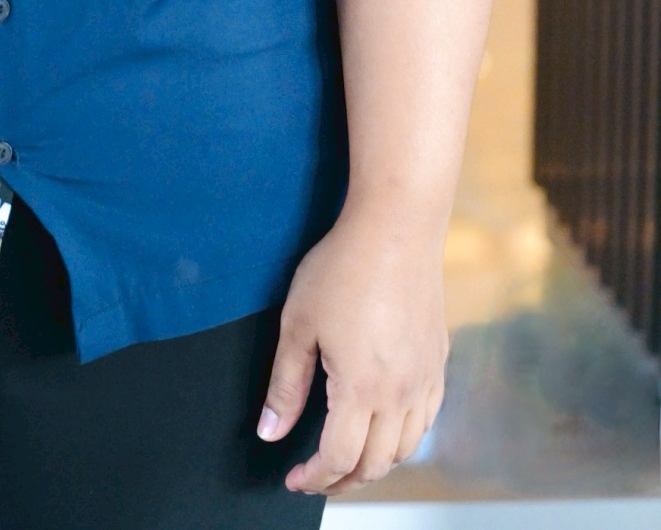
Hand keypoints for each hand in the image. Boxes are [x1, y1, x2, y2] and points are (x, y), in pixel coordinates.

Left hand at [258, 204, 447, 495]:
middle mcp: (400, 394)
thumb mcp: (298, 324)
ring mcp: (425, 379)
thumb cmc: (342, 268)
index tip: (293, 479)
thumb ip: (285, 384)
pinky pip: (425, 420)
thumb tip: (270, 432)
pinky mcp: (437, 362)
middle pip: (375, 463)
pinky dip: (403, 438)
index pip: (339, 458)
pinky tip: (384, 427)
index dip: (314, 477)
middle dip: (343, 481)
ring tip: (347, 460)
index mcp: (362, 389)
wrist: (396, 227)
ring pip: (405, 448)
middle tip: (316, 478)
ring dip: (374, 464)